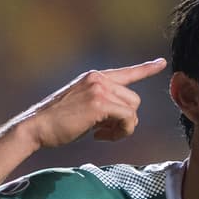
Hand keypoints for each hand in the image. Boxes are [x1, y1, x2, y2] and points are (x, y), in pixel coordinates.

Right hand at [18, 58, 167, 148]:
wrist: (35, 127)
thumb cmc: (57, 122)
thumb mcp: (82, 106)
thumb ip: (103, 103)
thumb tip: (127, 117)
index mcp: (94, 77)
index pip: (126, 72)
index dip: (146, 68)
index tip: (162, 62)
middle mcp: (98, 79)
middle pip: (134, 100)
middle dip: (126, 120)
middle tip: (106, 132)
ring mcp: (99, 89)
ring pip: (133, 111)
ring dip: (122, 129)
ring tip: (101, 134)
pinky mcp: (100, 104)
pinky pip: (128, 120)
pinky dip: (120, 133)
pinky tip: (100, 136)